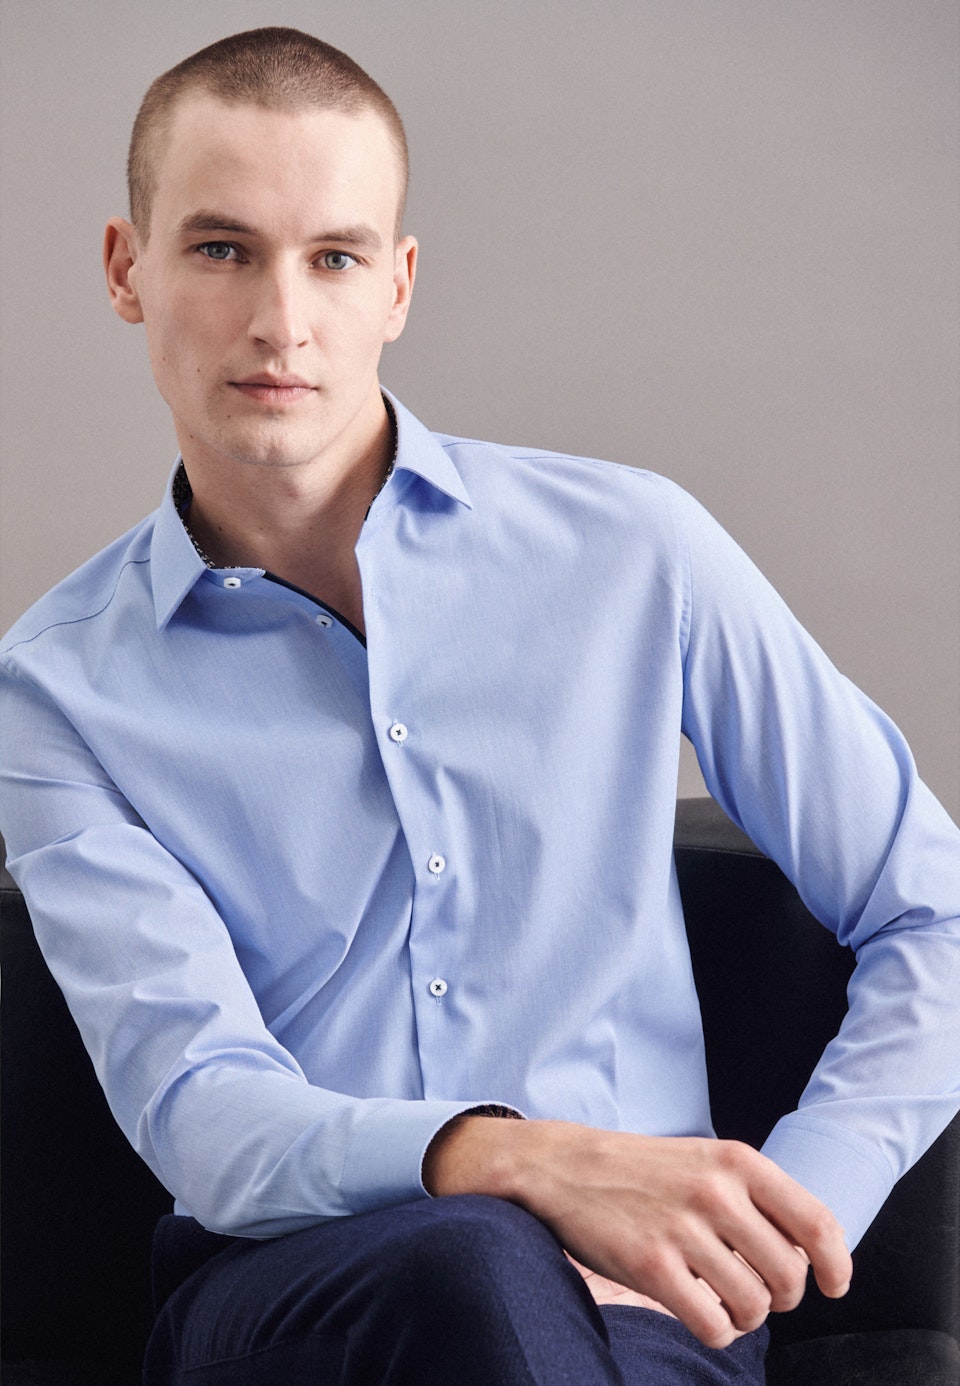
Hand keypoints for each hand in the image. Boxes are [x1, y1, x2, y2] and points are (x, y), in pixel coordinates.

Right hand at [424, 1117, 850, 1349]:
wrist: (564, 1166)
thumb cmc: (645, 1171)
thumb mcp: (706, 1161)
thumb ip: (757, 1197)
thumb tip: (810, 1255)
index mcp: (738, 1161)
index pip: (815, 1222)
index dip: (836, 1265)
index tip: (834, 1286)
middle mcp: (716, 1191)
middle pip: (789, 1275)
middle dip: (780, 1297)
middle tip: (757, 1292)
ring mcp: (682, 1228)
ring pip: (753, 1306)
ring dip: (746, 1317)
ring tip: (724, 1303)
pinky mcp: (651, 1264)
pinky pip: (712, 1325)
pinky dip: (716, 1332)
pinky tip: (701, 1314)